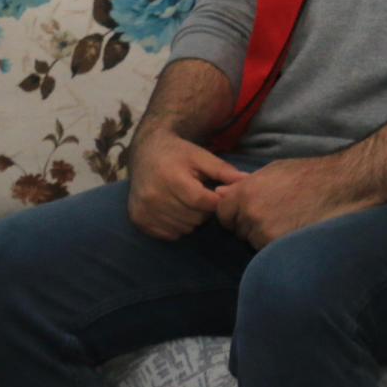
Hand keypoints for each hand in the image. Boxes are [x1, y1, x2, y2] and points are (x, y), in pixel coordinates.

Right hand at [127, 128, 246, 239]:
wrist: (146, 152)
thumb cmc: (179, 154)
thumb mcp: (203, 157)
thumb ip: (225, 172)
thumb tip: (249, 181)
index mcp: (171, 178)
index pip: (201, 202)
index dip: (215, 201)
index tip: (217, 194)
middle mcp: (154, 196)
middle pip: (193, 217)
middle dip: (204, 210)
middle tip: (201, 196)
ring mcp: (144, 210)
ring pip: (183, 228)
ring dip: (192, 219)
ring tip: (189, 202)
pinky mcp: (138, 219)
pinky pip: (169, 234)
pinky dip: (178, 226)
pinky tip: (177, 210)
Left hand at [213, 157, 362, 249]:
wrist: (341, 186)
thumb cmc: (309, 174)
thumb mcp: (273, 171)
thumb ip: (244, 184)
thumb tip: (219, 192)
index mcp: (245, 192)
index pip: (222, 213)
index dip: (234, 213)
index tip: (249, 211)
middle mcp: (250, 213)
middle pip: (237, 229)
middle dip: (250, 224)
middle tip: (275, 214)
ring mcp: (264, 231)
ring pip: (253, 241)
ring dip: (264, 235)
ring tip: (288, 221)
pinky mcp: (279, 246)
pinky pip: (268, 249)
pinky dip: (277, 243)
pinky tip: (294, 229)